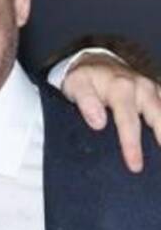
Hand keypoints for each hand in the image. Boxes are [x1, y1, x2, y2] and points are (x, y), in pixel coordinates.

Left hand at [61, 53, 160, 172]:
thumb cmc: (84, 78)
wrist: (96, 62)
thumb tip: (99, 123)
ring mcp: (154, 90)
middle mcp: (143, 87)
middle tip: (154, 167)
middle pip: (157, 117)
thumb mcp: (76, 85)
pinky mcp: (158, 93)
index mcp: (122, 88)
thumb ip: (86, 102)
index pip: (129, 121)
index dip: (132, 144)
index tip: (135, 165)